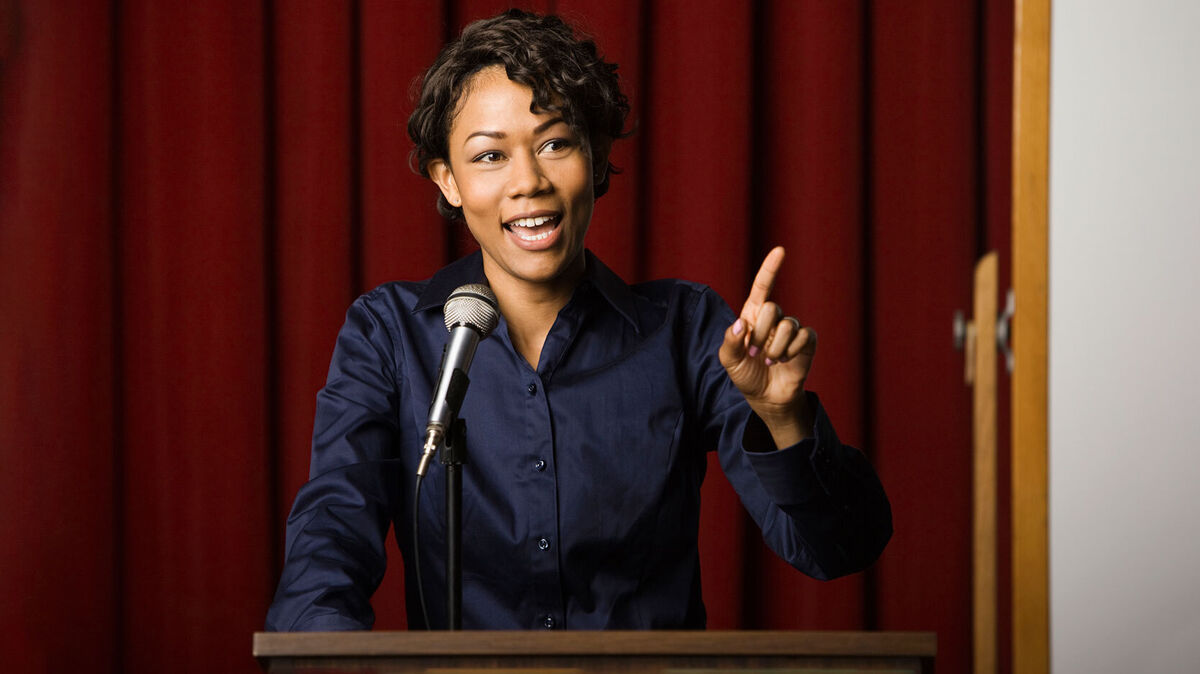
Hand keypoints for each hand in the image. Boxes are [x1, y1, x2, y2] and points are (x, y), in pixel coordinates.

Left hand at [718, 246, 816, 447]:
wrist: (766, 396)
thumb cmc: (745, 374)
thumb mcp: (729, 361)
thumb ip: (730, 342)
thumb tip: (740, 324)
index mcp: (753, 316)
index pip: (763, 287)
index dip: (771, 268)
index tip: (780, 250)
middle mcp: (774, 318)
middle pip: (772, 309)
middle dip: (761, 334)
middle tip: (755, 353)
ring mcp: (791, 328)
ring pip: (788, 325)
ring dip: (775, 348)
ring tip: (770, 360)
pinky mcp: (807, 341)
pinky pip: (804, 336)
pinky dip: (792, 351)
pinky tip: (786, 360)